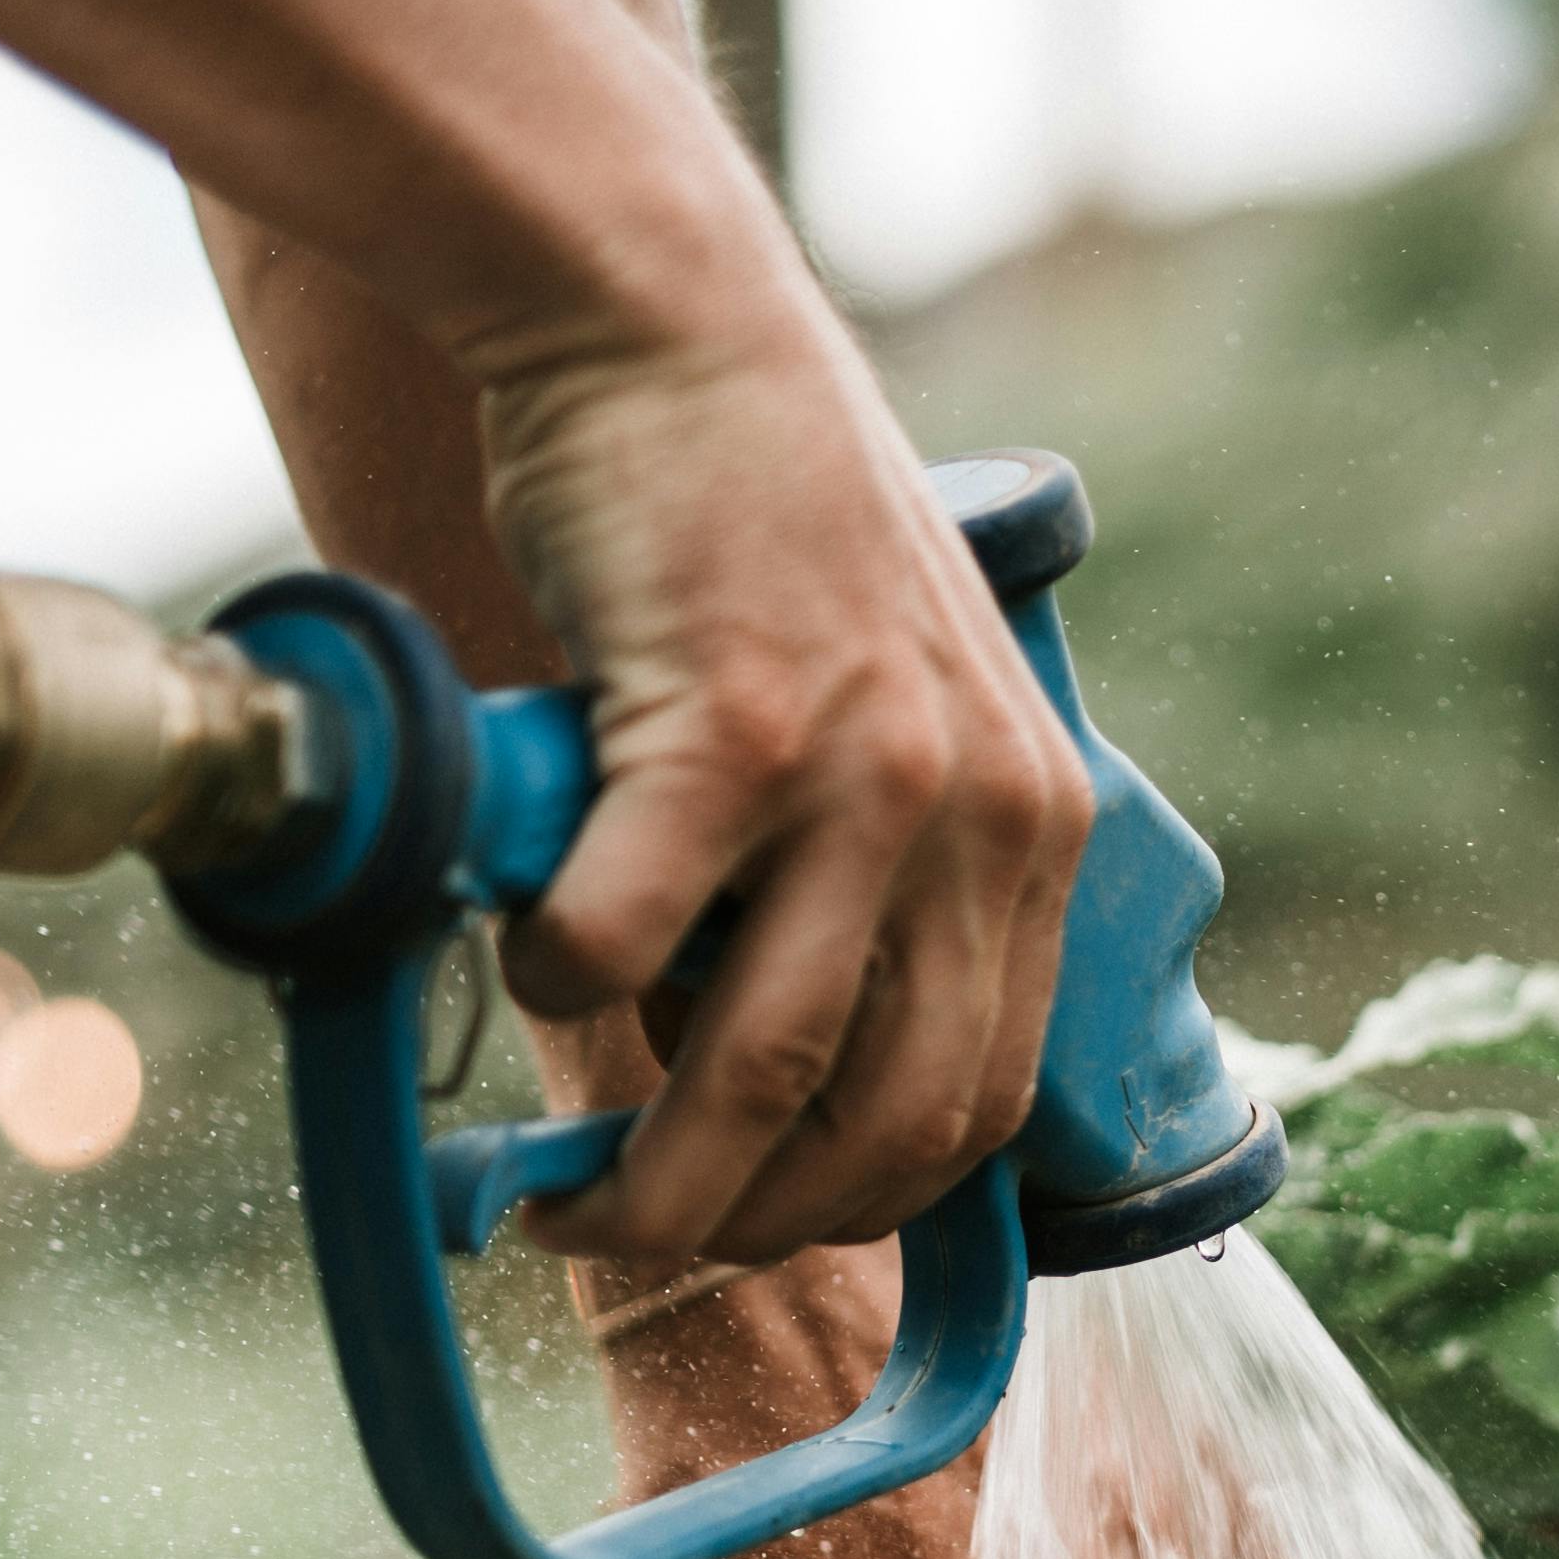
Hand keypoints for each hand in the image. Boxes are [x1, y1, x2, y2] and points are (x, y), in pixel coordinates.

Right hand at [472, 299, 1091, 1264]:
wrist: (670, 325)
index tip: (761, 1230)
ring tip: (559, 1196)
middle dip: (752, 1225)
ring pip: (756, 1071)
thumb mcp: (883, 715)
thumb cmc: (742, 536)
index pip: (984, 1101)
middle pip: (885, 1124)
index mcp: (1035, 826)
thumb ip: (863, 879)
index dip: (866, 1201)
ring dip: (646, 1173)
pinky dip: (554, 988)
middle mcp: (981, 812)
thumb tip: (760, 1083)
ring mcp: (865, 772)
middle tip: (633, 1233)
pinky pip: (619, 940)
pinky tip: (522, 960)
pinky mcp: (729, 724)